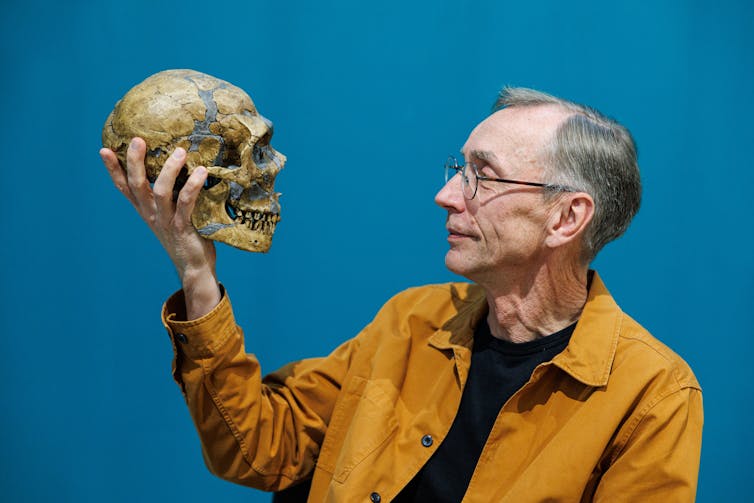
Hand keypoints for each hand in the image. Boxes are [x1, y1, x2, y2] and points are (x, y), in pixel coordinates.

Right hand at [100, 138, 220, 317]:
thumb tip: (182, 164)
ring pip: (159, 191)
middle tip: (137, 140)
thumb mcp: (172, 213)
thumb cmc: (186, 236)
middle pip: (136, 185)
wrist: (194, 267)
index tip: (104, 149)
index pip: (123, 187)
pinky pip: (185, 202)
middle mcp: (151, 214)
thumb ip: (171, 194)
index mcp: (145, 210)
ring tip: (180, 152)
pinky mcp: (182, 227)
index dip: (113, 169)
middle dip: (134, 161)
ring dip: (169, 169)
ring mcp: (165, 221)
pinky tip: (202, 172)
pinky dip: (192, 186)